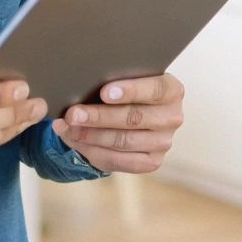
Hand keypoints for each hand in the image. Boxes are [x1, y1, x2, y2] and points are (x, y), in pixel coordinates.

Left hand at [50, 73, 184, 173]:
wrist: (134, 113)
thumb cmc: (125, 89)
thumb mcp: (126, 78)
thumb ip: (113, 79)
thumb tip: (81, 83)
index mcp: (172, 90)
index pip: (155, 90)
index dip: (130, 91)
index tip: (104, 93)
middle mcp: (172, 117)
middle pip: (134, 118)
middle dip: (99, 116)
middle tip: (73, 113)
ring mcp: (164, 143)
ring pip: (123, 141)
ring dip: (91, 135)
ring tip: (68, 127)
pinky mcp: (151, 162)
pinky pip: (118, 161)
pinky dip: (92, 151)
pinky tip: (75, 140)